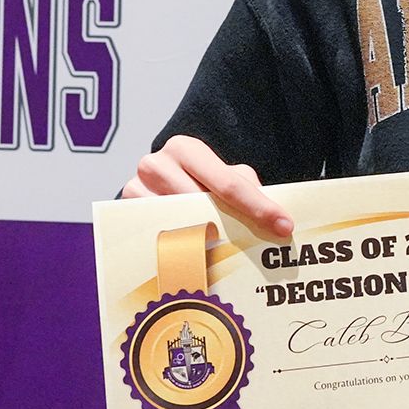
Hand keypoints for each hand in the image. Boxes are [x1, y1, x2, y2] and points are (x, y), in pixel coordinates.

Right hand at [121, 134, 294, 241]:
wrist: (155, 188)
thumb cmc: (197, 183)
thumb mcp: (224, 177)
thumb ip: (245, 188)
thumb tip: (274, 218)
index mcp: (185, 149)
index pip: (227, 183)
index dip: (258, 206)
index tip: (283, 225)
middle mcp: (156, 165)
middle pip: (203, 206)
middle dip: (234, 227)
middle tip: (260, 247)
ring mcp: (136, 190)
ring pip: (181, 225)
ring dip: (206, 241)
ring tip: (228, 254)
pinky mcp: (126, 216)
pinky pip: (160, 238)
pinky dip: (181, 249)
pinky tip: (198, 259)